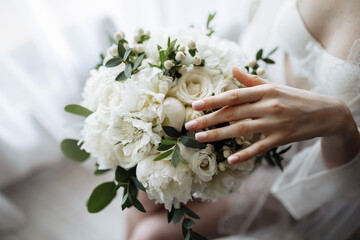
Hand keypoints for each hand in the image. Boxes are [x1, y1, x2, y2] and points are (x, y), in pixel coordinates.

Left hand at [185, 67, 358, 164]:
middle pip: (233, 113)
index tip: (195, 106)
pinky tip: (230, 159)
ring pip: (242, 130)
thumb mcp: (274, 86)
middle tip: (189, 126)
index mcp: (264, 91)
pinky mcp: (281, 138)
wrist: (324, 112)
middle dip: (209, 120)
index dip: (213, 100)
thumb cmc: (294, 98)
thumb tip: (232, 69)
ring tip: (201, 138)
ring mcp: (275, 123)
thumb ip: (251, 81)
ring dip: (219, 135)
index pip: (234, 95)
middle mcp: (268, 105)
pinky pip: (260, 148)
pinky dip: (245, 154)